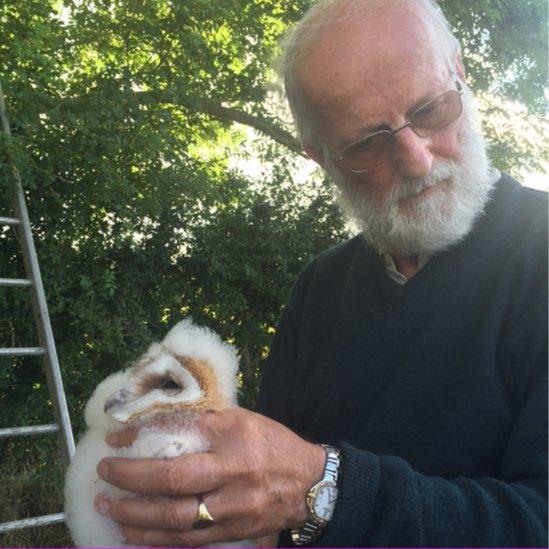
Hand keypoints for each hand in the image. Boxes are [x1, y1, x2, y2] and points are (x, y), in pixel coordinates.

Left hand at [95, 407, 325, 545]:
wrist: (310, 483)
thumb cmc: (274, 444)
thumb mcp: (243, 421)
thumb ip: (205, 423)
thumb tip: (160, 425)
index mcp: (235, 438)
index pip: (182, 434)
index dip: (144, 437)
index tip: (117, 438)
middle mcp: (234, 474)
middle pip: (174, 481)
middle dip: (132, 479)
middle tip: (104, 473)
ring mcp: (233, 509)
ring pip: (176, 519)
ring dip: (136, 515)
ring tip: (108, 508)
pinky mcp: (232, 533)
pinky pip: (189, 541)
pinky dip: (156, 540)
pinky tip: (133, 535)